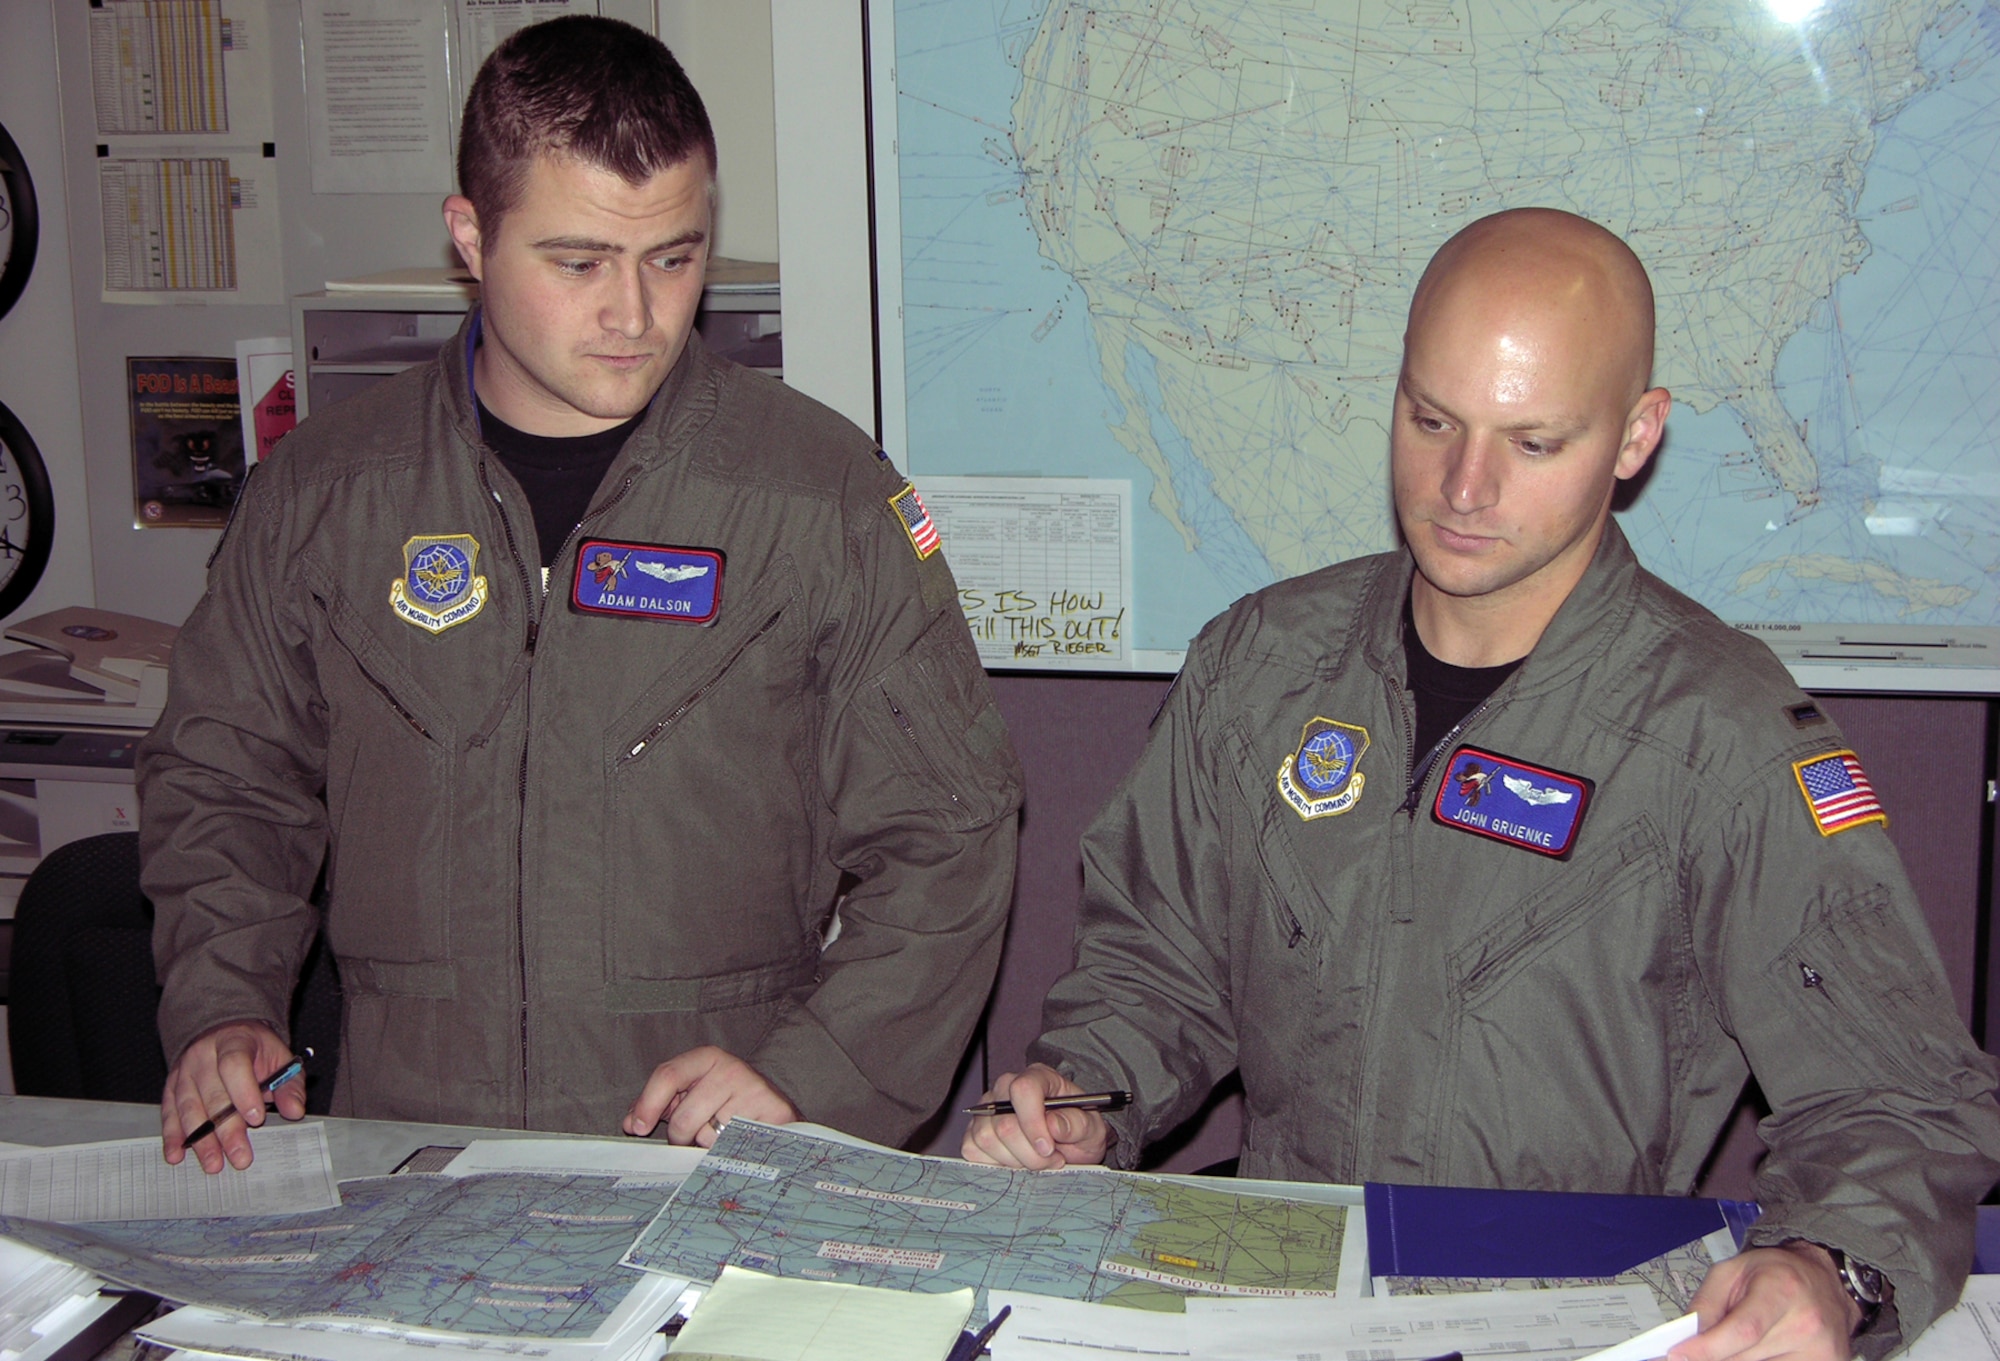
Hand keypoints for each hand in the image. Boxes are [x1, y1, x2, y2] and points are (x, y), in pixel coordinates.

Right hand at [160, 1020, 305, 1173]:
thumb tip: (294, 1111)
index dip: (244, 1092)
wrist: (224, 1035)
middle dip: (226, 1130)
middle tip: (239, 1155)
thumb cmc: (255, 1050)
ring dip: (201, 1139)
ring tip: (213, 1162)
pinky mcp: (171, 1087)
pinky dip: (173, 1136)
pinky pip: (170, 1113)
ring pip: (189, 1108)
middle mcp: (203, 1055)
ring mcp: (183, 1071)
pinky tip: (176, 1155)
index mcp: (233, 1041)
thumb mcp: (280, 1058)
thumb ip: (290, 1085)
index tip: (256, 1119)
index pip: (234, 1064)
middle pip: (213, 1094)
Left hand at [623, 1046, 799, 1146]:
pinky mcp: (771, 1113)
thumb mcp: (693, 1093)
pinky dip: (727, 1152)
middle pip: (683, 1117)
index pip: (667, 1075)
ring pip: (705, 1137)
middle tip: (694, 1134)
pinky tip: (736, 1141)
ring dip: (704, 1145)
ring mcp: (753, 1090)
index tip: (636, 1128)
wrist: (776, 1112)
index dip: (647, 1104)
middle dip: (680, 1137)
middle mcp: (730, 1069)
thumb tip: (631, 1123)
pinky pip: (731, 1147)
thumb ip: (659, 1105)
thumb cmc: (726, 1102)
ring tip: (719, 1134)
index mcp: (707, 1058)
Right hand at [960, 1064, 1111, 1169]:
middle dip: (1031, 1154)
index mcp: (1038, 1077)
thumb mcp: (1092, 1128)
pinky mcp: (974, 1132)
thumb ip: (1077, 1124)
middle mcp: (1006, 1089)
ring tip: (1038, 1161)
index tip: (1048, 1148)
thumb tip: (1054, 1125)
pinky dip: (997, 1165)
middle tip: (1053, 1160)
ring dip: (1016, 1161)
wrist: (1069, 1145)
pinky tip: (1018, 1162)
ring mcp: (986, 1110)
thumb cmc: (1078, 1130)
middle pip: (1004, 1124)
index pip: (1023, 1089)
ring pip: (987, 1140)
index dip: (1033, 1122)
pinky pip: (973, 1151)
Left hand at [1670, 1242, 1862, 1360]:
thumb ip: (1705, 1306)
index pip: (1743, 1329)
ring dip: (1739, 1360)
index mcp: (1782, 1289)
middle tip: (1699, 1349)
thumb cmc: (1773, 1274)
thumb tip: (1686, 1343)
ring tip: (1741, 1341)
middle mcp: (1807, 1323)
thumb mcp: (1730, 1273)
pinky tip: (1761, 1350)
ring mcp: (1822, 1351)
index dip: (1708, 1348)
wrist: (1824, 1282)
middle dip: (1715, 1356)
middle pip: (1746, 1357)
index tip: (1677, 1355)